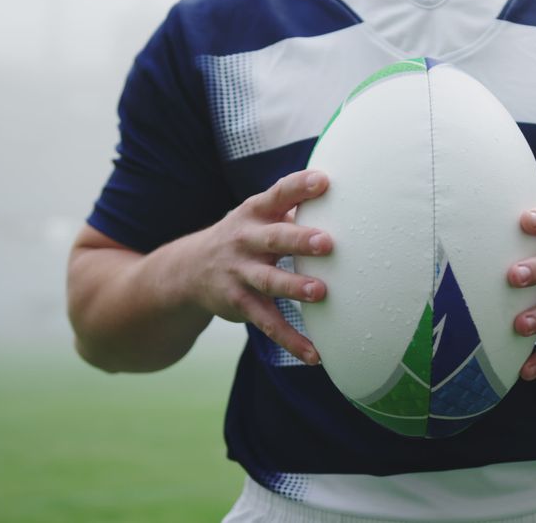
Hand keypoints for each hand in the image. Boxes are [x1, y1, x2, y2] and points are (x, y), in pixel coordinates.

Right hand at [188, 170, 332, 364]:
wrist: (188, 270)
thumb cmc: (245, 236)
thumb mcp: (259, 214)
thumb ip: (294, 205)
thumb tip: (346, 194)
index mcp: (255, 212)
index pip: (278, 194)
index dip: (300, 187)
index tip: (324, 181)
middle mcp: (246, 240)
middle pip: (274, 239)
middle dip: (299, 240)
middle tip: (327, 242)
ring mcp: (241, 273)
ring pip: (269, 281)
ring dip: (294, 287)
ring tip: (320, 292)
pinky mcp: (240, 304)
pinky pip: (268, 323)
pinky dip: (291, 340)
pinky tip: (315, 354)